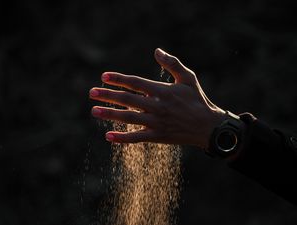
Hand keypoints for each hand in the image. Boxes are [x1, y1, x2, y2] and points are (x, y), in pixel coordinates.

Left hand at [89, 48, 225, 148]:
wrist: (208, 127)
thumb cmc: (197, 100)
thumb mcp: (189, 78)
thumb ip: (173, 63)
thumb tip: (156, 51)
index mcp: (162, 91)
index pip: (135, 83)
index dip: (118, 79)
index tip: (103, 77)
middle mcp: (156, 106)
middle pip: (127, 100)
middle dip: (108, 95)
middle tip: (92, 93)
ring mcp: (156, 123)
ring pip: (128, 118)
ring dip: (110, 114)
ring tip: (94, 111)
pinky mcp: (157, 137)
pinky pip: (137, 138)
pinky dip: (122, 138)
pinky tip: (108, 136)